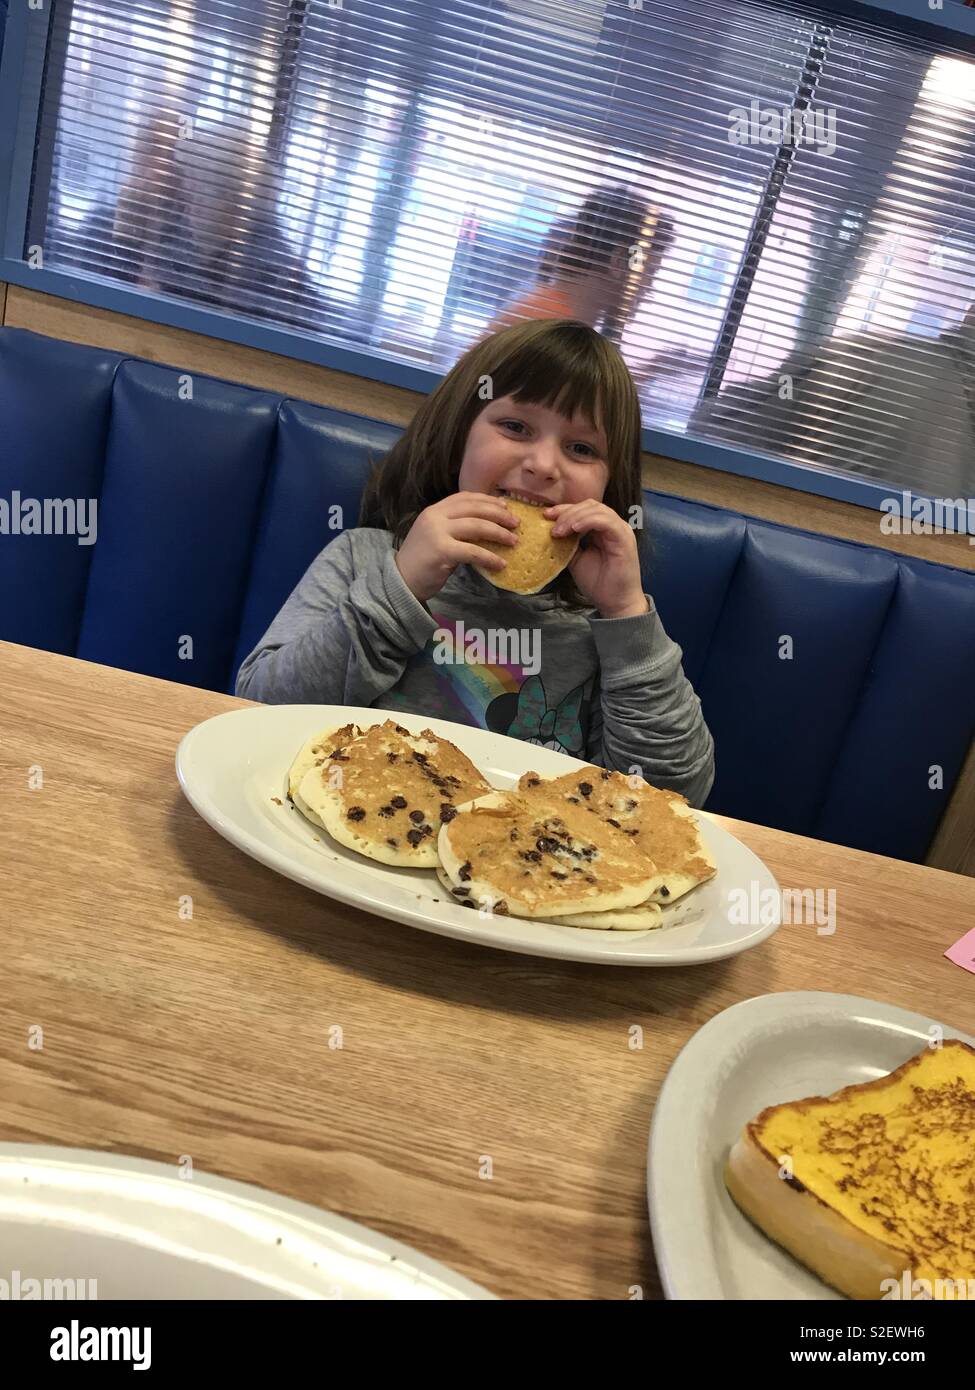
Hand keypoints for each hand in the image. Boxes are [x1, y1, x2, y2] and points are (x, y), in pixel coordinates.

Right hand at [395, 492, 519, 602]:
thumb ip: (456, 528)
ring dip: (499, 533)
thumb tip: (487, 526)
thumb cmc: (422, 561)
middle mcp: (435, 516)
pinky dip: (490, 558)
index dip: (487, 500)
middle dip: (499, 514)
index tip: (505, 506)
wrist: (401, 581)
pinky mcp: (442, 551)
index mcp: (434, 510)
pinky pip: (473, 551)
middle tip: (516, 524)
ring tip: (514, 541)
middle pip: (474, 509)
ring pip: (476, 526)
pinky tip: (501, 564)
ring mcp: (437, 532)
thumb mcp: (437, 536)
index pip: (465, 497)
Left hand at [545, 500, 648, 618]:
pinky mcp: (624, 538)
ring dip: (574, 517)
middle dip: (567, 511)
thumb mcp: (576, 559)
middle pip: (589, 505)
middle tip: (550, 522)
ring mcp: (620, 530)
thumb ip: (568, 543)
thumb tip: (552, 531)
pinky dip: (587, 521)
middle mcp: (613, 526)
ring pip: (597, 510)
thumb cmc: (599, 583)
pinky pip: (606, 521)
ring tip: (559, 530)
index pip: (584, 509)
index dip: (564, 509)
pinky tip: (574, 528)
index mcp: (603, 529)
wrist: (615, 603)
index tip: (545, 515)